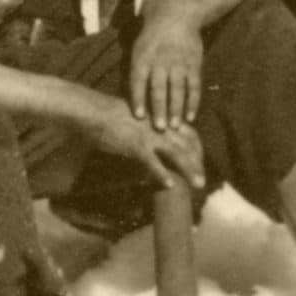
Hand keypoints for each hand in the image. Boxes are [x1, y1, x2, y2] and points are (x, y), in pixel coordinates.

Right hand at [77, 90, 203, 191]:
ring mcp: (148, 135)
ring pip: (176, 154)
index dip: (198, 149)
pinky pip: (152, 162)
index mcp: (160, 118)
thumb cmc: (109, 114)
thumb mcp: (136, 118)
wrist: (93, 111)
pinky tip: (169, 185)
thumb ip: (149, 127)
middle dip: (198, 163)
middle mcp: (159, 126)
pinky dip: (162, 173)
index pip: (188, 133)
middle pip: (187, 145)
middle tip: (203, 181)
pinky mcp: (135, 145)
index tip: (201, 162)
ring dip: (189, 170)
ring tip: (197, 185)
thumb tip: (154, 138)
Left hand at [128, 2, 203, 129]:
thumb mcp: (138, 49)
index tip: (139, 117)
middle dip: (159, 109)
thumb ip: (136, 72)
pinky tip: (190, 117)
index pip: (139, 81)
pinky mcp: (194, 64)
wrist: (176, 16)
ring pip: (178, 89)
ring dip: (176, 109)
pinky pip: (194, 86)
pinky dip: (193, 102)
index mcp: (143, 57)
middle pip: (159, 88)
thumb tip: (131, 101)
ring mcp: (179, 63)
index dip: (139, 99)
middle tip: (159, 128)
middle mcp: (161, 60)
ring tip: (175, 127)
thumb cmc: (152, 39)